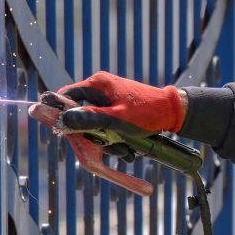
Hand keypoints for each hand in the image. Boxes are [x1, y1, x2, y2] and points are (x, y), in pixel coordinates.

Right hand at [57, 71, 186, 137]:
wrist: (173, 112)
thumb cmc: (146, 113)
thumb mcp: (116, 119)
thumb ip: (89, 118)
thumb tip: (63, 120)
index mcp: (97, 84)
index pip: (66, 95)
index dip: (61, 113)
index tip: (65, 131)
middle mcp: (101, 88)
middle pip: (81, 113)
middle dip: (92, 134)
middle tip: (107, 145)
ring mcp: (110, 98)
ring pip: (95, 122)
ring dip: (107, 139)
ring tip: (124, 150)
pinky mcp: (118, 108)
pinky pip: (108, 124)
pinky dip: (115, 137)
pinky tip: (128, 147)